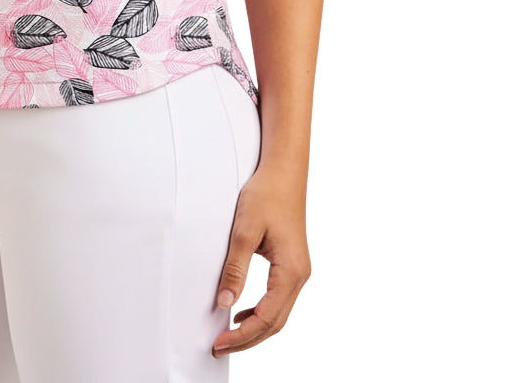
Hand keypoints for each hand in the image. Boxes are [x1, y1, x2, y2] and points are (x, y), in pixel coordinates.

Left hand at [211, 164, 311, 355]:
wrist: (283, 171)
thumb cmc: (266, 195)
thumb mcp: (244, 231)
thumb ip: (235, 268)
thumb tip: (224, 302)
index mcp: (291, 271)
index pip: (267, 318)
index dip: (243, 335)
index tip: (219, 342)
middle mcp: (299, 275)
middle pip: (276, 322)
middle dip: (248, 339)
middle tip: (219, 347)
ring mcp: (298, 271)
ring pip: (279, 313)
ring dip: (255, 328)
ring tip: (228, 335)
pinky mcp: (291, 264)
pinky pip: (278, 299)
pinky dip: (261, 312)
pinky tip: (242, 312)